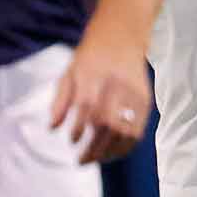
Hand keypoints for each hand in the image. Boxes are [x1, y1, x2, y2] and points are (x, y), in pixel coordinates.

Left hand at [48, 34, 151, 164]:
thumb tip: (52, 128)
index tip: (72, 140)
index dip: (80, 127)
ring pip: (124, 130)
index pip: (88, 106)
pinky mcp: (145, 100)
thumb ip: (60, 100)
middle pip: (107, 122)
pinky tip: (113, 153)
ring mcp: (133, 94)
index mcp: (94, 75)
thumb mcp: (69, 72)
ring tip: (96, 159)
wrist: (121, 36)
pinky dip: (125, 146)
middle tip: (81, 160)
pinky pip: (138, 130)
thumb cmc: (90, 57)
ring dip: (110, 150)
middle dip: (94, 146)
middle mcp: (116, 85)